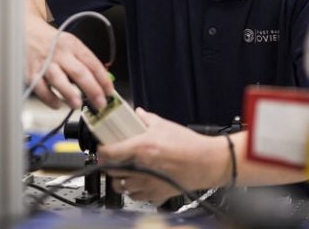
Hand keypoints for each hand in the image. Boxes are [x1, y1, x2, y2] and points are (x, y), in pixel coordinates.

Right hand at [25, 16, 113, 109]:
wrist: (26, 32)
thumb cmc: (51, 42)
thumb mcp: (70, 44)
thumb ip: (84, 61)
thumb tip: (101, 81)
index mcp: (73, 45)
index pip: (92, 63)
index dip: (103, 79)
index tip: (110, 92)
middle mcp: (59, 54)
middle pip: (79, 72)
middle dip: (92, 89)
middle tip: (101, 103)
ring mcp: (45, 63)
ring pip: (58, 79)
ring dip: (69, 93)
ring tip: (78, 105)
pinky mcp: (31, 73)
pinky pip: (40, 88)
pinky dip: (49, 98)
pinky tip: (57, 104)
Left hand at [98, 108, 230, 204]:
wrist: (207, 163)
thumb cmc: (189, 146)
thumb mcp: (165, 126)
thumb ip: (146, 119)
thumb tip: (137, 113)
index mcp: (141, 148)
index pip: (108, 153)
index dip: (101, 150)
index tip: (102, 147)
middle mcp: (141, 167)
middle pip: (110, 170)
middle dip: (109, 163)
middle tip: (113, 157)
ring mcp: (147, 183)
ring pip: (120, 185)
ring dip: (119, 178)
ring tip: (124, 170)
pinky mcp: (155, 194)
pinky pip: (134, 195)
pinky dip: (132, 189)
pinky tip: (138, 180)